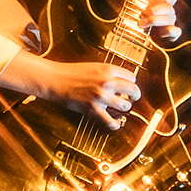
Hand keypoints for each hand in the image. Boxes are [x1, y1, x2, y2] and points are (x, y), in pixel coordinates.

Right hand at [0, 55, 142, 128]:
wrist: (56, 79)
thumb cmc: (71, 72)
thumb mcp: (94, 66)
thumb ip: (108, 73)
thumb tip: (120, 80)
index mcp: (108, 69)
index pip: (131, 77)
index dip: (131, 82)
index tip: (130, 86)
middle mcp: (107, 82)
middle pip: (133, 90)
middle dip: (134, 95)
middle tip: (133, 98)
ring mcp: (101, 96)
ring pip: (125, 105)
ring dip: (124, 107)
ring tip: (121, 107)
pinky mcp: (93, 108)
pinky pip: (110, 120)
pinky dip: (115, 124)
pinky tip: (115, 123)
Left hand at [134, 0, 181, 40]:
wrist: (141, 41)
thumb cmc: (141, 22)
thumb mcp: (135, 8)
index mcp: (162, 5)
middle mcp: (168, 13)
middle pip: (167, 7)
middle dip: (155, 9)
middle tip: (143, 13)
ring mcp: (170, 24)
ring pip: (169, 19)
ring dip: (155, 20)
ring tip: (142, 24)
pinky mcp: (171, 36)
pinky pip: (176, 31)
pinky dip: (171, 30)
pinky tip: (165, 30)